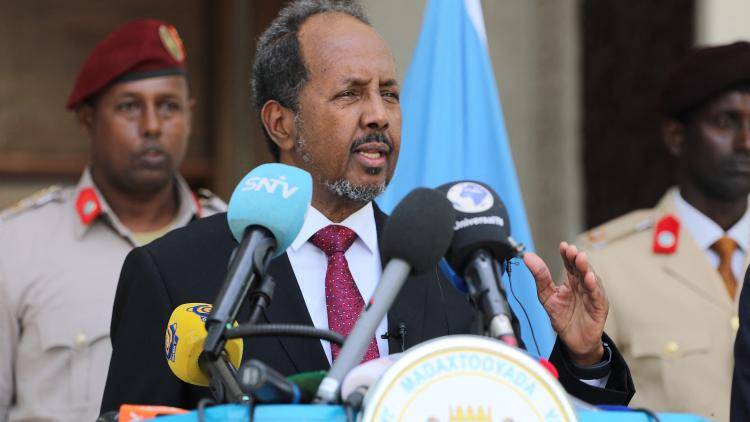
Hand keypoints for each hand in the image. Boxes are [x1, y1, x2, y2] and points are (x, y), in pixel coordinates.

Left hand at [523, 242, 607, 364]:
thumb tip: (528, 256)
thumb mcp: (546, 295)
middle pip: (581, 268)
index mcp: (572, 280)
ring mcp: (592, 295)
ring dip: (586, 268)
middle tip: (571, 250)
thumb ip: (540, 276)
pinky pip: (596, 295)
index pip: (570, 263)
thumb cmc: (563, 317)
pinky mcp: (599, 307)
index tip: (562, 246)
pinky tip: (589, 278)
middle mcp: (583, 285)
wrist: (573, 341)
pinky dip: (593, 286)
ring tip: (580, 258)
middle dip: (576, 258)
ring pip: (591, 278)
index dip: (567, 254)